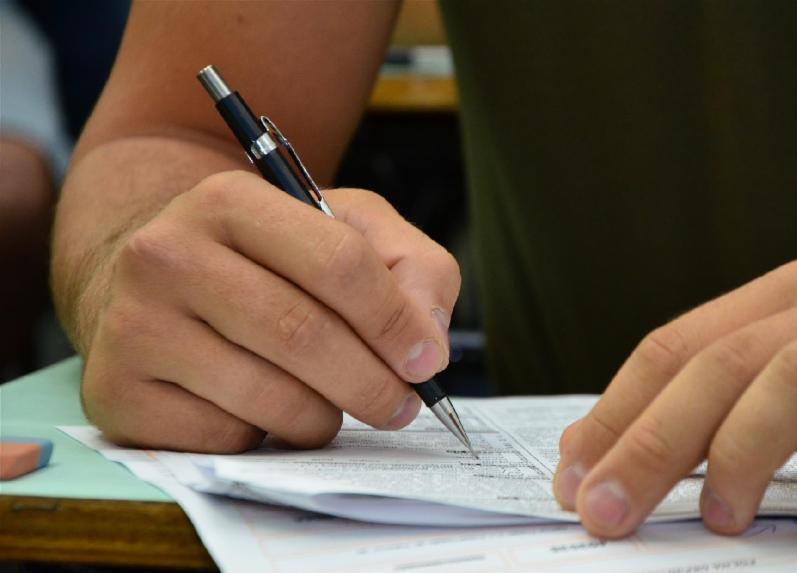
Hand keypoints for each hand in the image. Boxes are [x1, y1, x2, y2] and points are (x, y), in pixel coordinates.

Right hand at [81, 171, 459, 451]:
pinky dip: (264, 438)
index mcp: (230, 200)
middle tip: (401, 406)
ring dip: (323, 417)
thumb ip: (410, 267)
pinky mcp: (116, 392)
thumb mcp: (344, 231)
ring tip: (329, 404)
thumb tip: (427, 344)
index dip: (395, 321)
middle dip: (372, 384)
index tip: (425, 361)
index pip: (337, 262)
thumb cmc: (266, 260)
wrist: (156, 283)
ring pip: (268, 398)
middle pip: (302, 334)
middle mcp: (166, 254)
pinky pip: (224, 439)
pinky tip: (260, 410)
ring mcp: (132, 325)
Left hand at [552, 260, 796, 538]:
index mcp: (778, 298)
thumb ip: (710, 409)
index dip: (612, 413)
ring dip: (741, 451)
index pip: (670, 347)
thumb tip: (598, 456)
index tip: (571, 478)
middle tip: (606, 513)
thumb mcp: (787, 389)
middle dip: (647, 444)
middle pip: (715, 365)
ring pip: (792, 375)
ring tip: (717, 519)